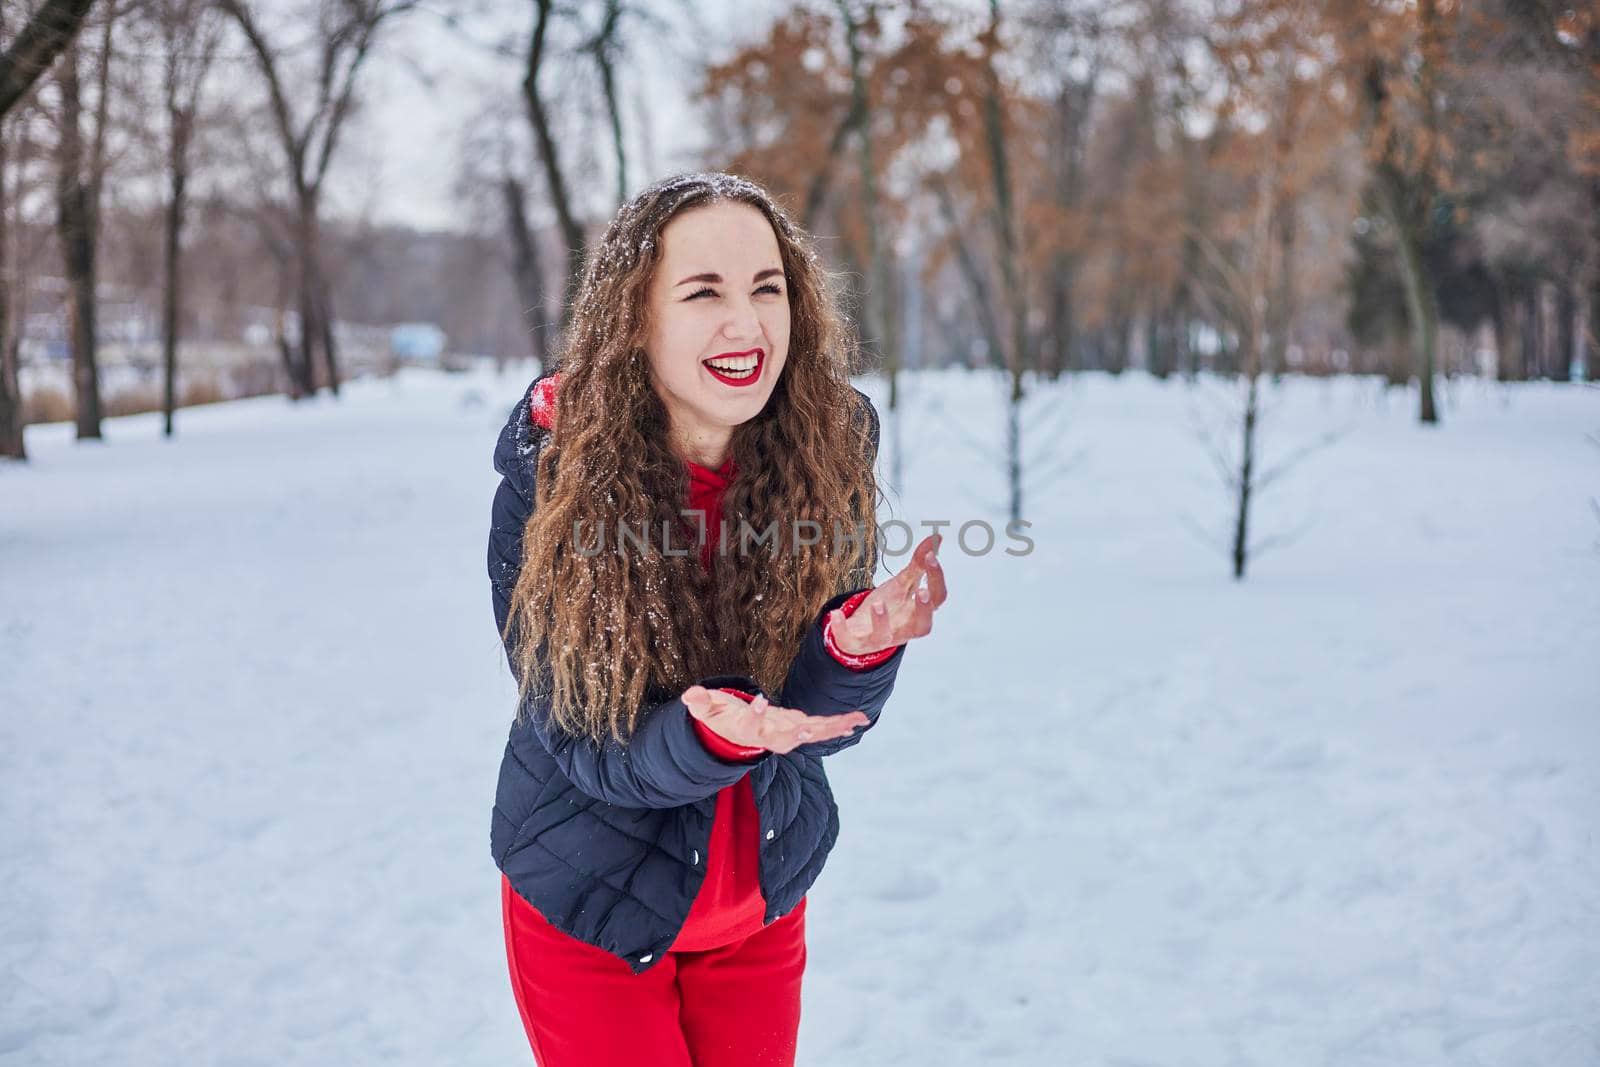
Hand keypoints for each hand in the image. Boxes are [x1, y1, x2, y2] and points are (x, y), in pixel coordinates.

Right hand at [682, 686, 868, 754]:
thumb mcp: (708, 709)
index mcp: (748, 729)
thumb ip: (701, 702)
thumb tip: (690, 694)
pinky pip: (821, 729)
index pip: (751, 723)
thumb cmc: (722, 718)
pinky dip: (839, 725)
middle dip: (802, 732)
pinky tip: (859, 720)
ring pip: (811, 734)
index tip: (760, 699)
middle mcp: (771, 736)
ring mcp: (787, 734)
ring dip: (832, 728)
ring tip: (855, 721)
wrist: (737, 735)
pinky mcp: (799, 729)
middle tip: (816, 727)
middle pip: (788, 737)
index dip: (756, 712)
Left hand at [829, 533, 947, 656]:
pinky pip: (850, 640)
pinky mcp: (856, 643)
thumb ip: (918, 564)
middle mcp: (903, 628)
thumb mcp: (902, 584)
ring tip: (877, 603)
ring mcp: (880, 638)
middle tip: (921, 591)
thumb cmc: (888, 607)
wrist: (863, 630)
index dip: (937, 579)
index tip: (930, 556)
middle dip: (923, 610)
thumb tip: (936, 538)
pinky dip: (841, 628)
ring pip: (885, 636)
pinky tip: (835, 613)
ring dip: (882, 620)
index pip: (937, 598)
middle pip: (922, 625)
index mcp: (916, 612)